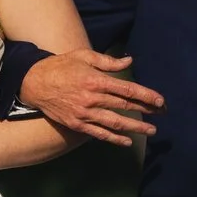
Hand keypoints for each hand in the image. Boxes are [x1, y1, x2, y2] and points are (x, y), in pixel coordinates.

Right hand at [21, 51, 164, 145]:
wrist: (34, 83)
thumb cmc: (60, 66)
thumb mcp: (84, 56)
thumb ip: (108, 62)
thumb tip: (129, 61)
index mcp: (96, 80)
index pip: (127, 90)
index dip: (146, 95)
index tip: (160, 100)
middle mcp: (92, 99)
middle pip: (125, 106)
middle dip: (146, 110)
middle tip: (162, 113)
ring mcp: (85, 114)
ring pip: (115, 123)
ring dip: (135, 127)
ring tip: (151, 131)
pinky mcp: (77, 124)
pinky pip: (99, 133)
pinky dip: (114, 138)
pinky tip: (127, 140)